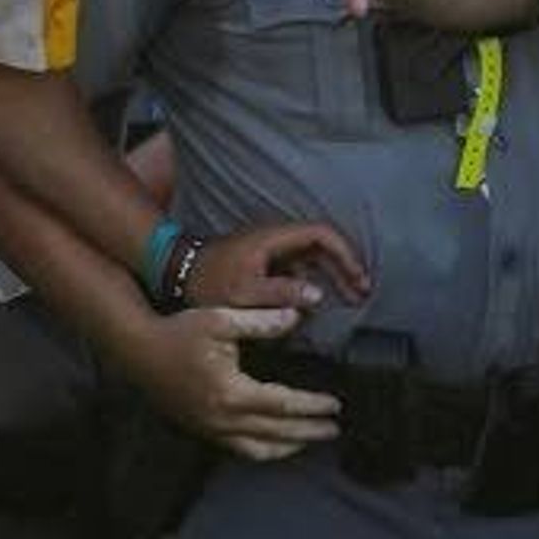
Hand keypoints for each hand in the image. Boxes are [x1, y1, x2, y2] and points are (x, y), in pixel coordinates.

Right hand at [122, 303, 338, 459]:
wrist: (136, 349)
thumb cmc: (178, 332)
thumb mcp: (221, 320)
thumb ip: (263, 322)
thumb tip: (297, 316)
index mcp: (231, 393)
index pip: (283, 406)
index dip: (312, 407)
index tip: (335, 405)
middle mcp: (221, 418)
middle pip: (276, 432)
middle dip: (308, 432)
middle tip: (334, 429)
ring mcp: (208, 428)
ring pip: (256, 448)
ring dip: (287, 446)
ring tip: (311, 440)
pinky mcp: (199, 429)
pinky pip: (236, 448)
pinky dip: (261, 449)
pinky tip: (275, 443)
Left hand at [187, 217, 372, 312]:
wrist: (177, 273)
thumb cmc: (207, 283)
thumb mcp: (243, 293)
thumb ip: (281, 294)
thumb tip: (318, 296)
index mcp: (274, 240)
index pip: (322, 235)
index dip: (346, 254)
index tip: (357, 278)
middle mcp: (277, 240)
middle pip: (324, 246)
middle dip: (346, 268)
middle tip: (362, 293)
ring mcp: (272, 251)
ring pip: (315, 258)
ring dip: (334, 276)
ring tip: (350, 298)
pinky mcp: (267, 263)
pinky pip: (302, 268)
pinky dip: (317, 282)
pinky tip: (318, 302)